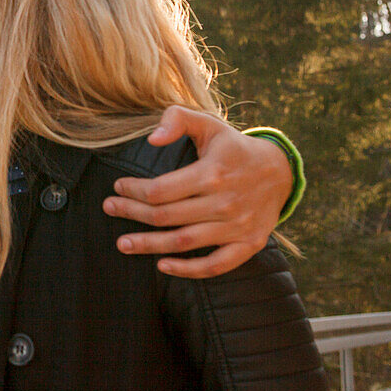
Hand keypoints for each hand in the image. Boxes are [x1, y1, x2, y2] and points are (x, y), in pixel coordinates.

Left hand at [101, 105, 292, 278]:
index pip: (160, 190)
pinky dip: (187, 270)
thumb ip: (178, 119)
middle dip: (131, 213)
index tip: (118, 187)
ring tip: (123, 243)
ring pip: (183, 243)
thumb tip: (151, 139)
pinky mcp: (248, 245)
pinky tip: (162, 265)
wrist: (280, 171)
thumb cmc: (233, 147)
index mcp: (212, 173)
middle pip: (166, 217)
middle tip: (109, 209)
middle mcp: (224, 203)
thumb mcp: (208, 124)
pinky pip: (214, 266)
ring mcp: (237, 227)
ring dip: (149, 245)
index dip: (133, 190)